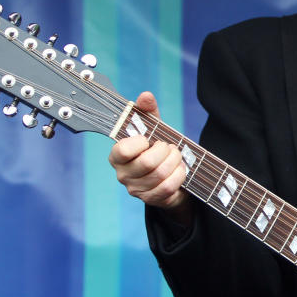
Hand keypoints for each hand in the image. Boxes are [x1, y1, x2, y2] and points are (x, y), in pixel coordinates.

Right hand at [108, 91, 192, 222]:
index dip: (141, 142)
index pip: (123, 150)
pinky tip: (180, 169)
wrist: (169, 176)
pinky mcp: (151, 200)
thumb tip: (146, 96)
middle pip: (147, 163)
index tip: (149, 139)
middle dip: (165, 151)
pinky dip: (179, 175)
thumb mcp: (153, 128)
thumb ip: (147, 112)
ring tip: (176, 156)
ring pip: (160, 174)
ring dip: (175, 162)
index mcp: (117, 156)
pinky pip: (168, 187)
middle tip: (170, 147)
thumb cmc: (156, 149)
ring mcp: (136, 190)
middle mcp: (122, 175)